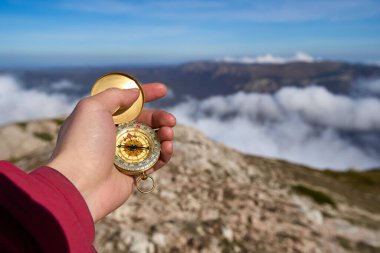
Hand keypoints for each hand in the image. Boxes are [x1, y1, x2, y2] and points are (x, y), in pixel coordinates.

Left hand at [46, 83, 175, 221]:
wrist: (80, 184)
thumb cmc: (84, 143)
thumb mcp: (93, 107)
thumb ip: (115, 95)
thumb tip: (135, 94)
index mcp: (102, 119)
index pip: (129, 103)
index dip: (146, 94)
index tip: (163, 90)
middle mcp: (114, 136)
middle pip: (145, 122)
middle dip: (160, 118)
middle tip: (171, 120)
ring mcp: (124, 155)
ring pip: (153, 141)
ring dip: (165, 135)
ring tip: (168, 135)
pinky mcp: (134, 173)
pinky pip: (155, 161)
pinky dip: (164, 154)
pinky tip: (167, 148)